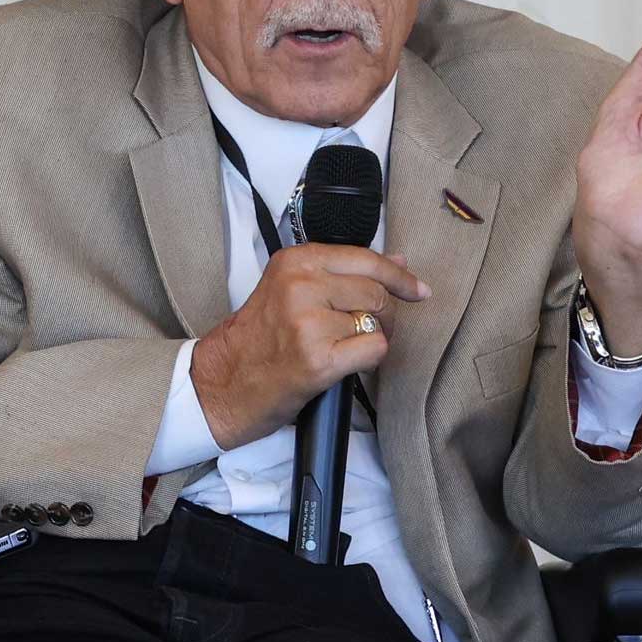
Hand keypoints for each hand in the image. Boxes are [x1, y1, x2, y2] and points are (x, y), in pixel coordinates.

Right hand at [191, 245, 429, 449]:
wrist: (224, 382)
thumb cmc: (258, 338)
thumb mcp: (291, 290)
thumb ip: (343, 273)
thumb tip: (396, 261)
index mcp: (296, 261)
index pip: (365, 259)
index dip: (399, 276)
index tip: (417, 289)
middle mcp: (301, 285)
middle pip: (376, 292)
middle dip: (383, 314)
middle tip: (365, 329)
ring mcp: (309, 322)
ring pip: (376, 323)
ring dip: (367, 339)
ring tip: (337, 348)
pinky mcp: (318, 358)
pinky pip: (374, 350)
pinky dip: (367, 360)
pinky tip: (343, 363)